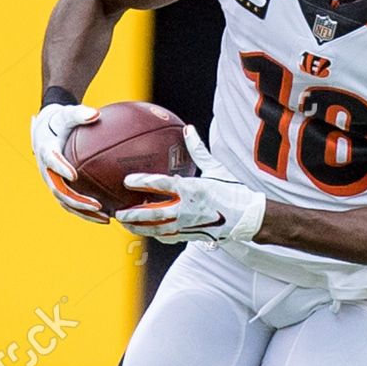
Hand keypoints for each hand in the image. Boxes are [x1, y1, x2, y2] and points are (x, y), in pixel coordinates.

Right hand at [30, 103, 108, 223]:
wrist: (46, 128)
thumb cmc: (60, 120)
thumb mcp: (67, 113)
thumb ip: (80, 113)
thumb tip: (96, 114)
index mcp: (46, 150)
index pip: (51, 161)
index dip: (61, 168)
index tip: (74, 175)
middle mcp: (46, 170)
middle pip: (59, 189)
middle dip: (77, 200)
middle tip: (97, 205)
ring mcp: (52, 182)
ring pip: (65, 202)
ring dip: (84, 213)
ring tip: (106, 218)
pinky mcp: (59, 188)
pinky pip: (71, 204)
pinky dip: (86, 212)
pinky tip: (107, 215)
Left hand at [117, 125, 265, 243]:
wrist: (247, 217)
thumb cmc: (232, 190)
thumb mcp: (215, 167)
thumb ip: (198, 149)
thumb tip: (188, 128)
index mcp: (192, 189)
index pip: (162, 185)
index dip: (143, 182)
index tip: (127, 181)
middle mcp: (188, 208)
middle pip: (154, 213)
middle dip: (134, 214)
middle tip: (118, 212)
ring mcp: (189, 224)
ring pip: (158, 229)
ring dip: (139, 228)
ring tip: (125, 225)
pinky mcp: (191, 235)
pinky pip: (168, 237)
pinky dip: (155, 235)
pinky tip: (145, 232)